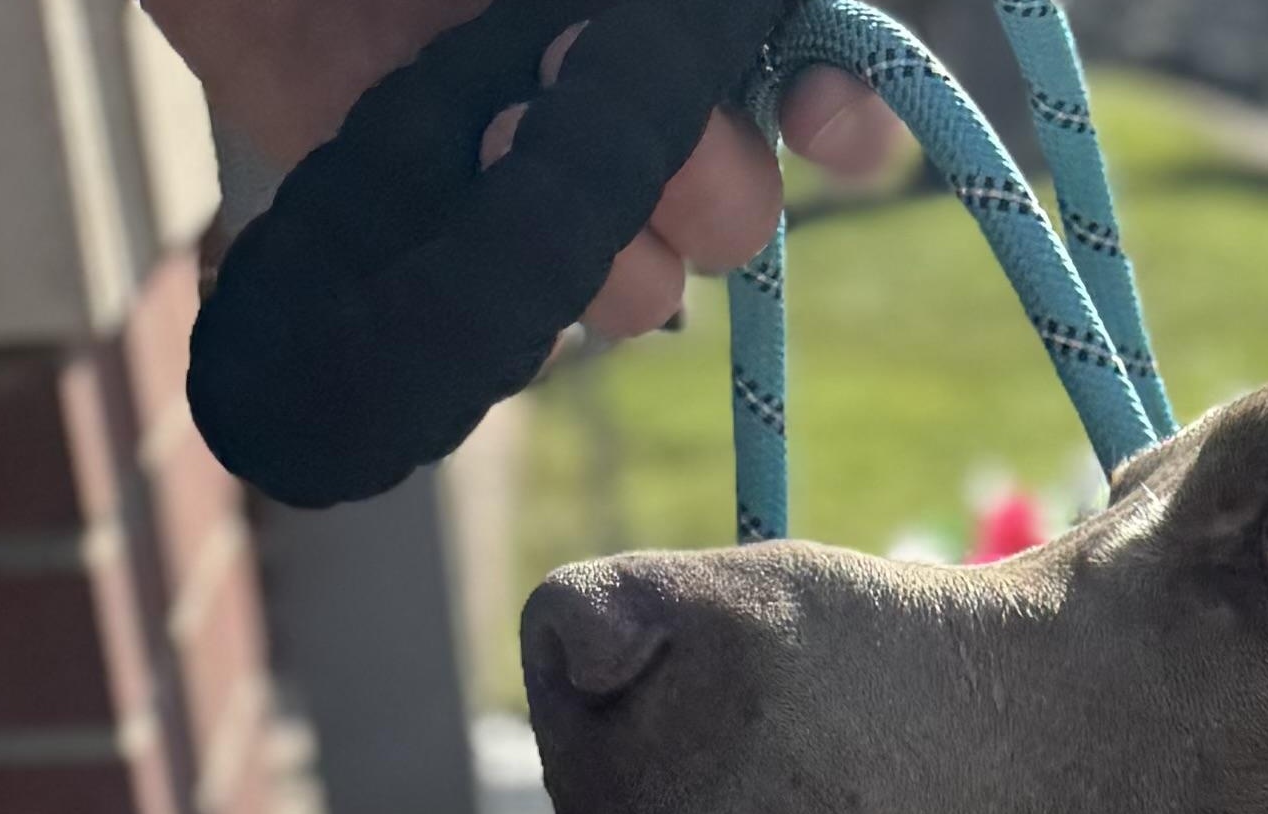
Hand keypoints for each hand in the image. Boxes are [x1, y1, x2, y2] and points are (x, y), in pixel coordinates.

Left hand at [144, 0, 910, 341]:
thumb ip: (664, 8)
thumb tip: (774, 42)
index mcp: (654, 25)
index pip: (805, 86)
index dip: (841, 118)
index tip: (827, 125)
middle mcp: (606, 94)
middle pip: (736, 210)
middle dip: (706, 184)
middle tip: (587, 99)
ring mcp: (517, 169)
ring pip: (643, 288)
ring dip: (605, 244)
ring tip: (499, 141)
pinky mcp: (426, 236)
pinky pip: (519, 328)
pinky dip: (509, 293)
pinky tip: (459, 193)